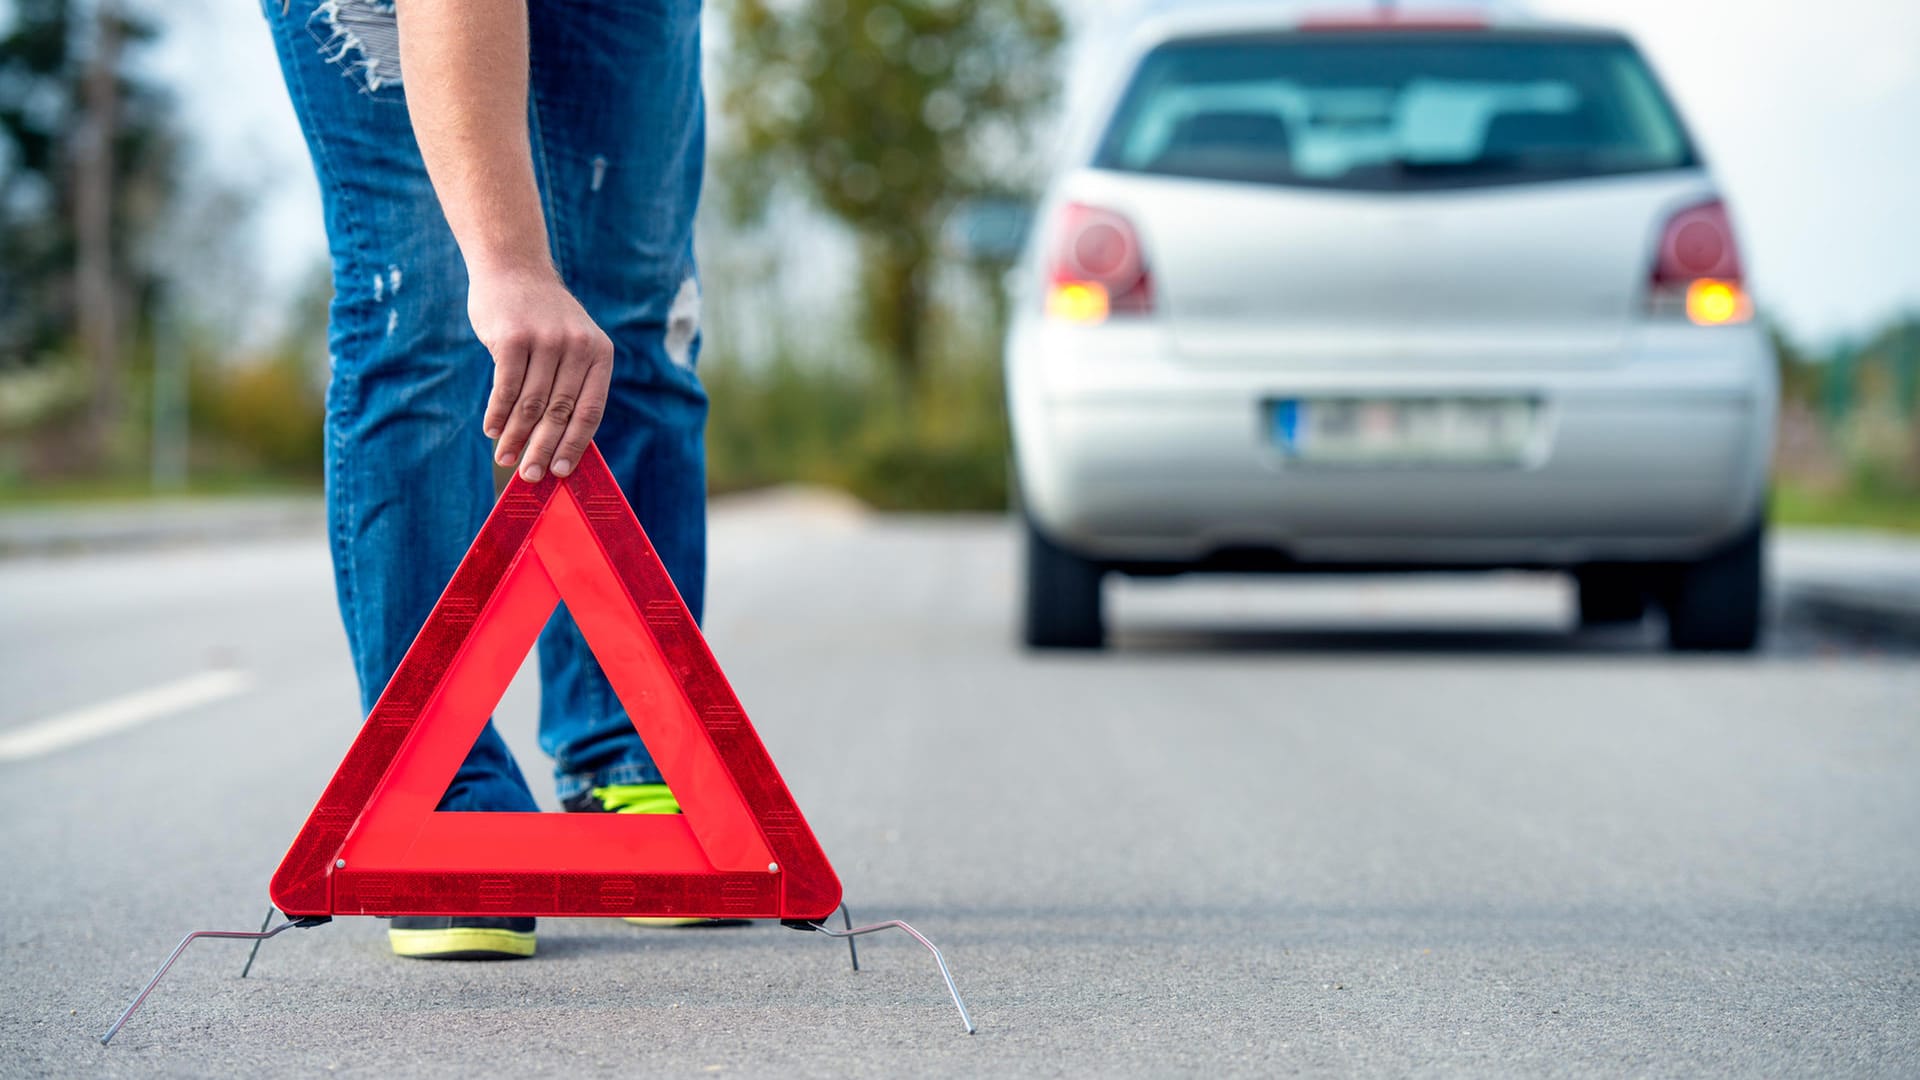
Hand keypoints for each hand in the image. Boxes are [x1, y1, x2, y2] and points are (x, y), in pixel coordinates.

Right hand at [470, 266, 613, 481]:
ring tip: (505, 458)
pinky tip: (492, 430)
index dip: (575, 445)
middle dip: (542, 449)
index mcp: (600, 353)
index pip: (590, 410)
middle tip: (529, 477)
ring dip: (515, 437)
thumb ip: (571, 384)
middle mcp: (577, 347)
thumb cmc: (541, 319)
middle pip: (560, 412)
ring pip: (530, 404)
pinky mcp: (513, 337)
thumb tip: (557, 443)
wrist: (514, 268)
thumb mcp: (571, 343)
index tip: (560, 472)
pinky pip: (506, 387)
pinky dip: (497, 414)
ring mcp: (546, 340)